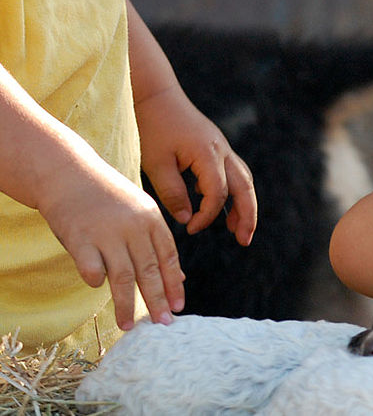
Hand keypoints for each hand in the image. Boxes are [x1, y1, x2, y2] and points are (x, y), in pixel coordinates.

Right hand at [36, 156, 183, 330]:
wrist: (67, 172)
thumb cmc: (107, 198)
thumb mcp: (140, 213)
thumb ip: (158, 244)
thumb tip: (181, 278)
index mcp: (152, 220)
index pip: (168, 258)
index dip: (174, 284)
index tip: (179, 307)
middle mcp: (133, 227)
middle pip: (149, 270)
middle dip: (158, 300)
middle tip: (163, 323)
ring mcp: (106, 232)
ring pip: (122, 276)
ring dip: (126, 304)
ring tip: (128, 325)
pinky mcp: (79, 238)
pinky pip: (91, 269)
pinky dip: (95, 280)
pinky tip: (97, 287)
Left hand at [135, 87, 255, 244]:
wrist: (155, 95)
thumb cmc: (152, 127)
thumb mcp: (156, 163)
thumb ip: (172, 193)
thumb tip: (186, 219)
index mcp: (208, 154)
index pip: (217, 194)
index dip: (207, 216)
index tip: (190, 229)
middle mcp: (222, 151)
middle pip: (245, 188)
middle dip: (247, 216)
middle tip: (244, 240)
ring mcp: (222, 147)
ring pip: (244, 180)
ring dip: (244, 205)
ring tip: (238, 229)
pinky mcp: (216, 147)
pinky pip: (233, 172)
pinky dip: (233, 191)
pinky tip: (220, 205)